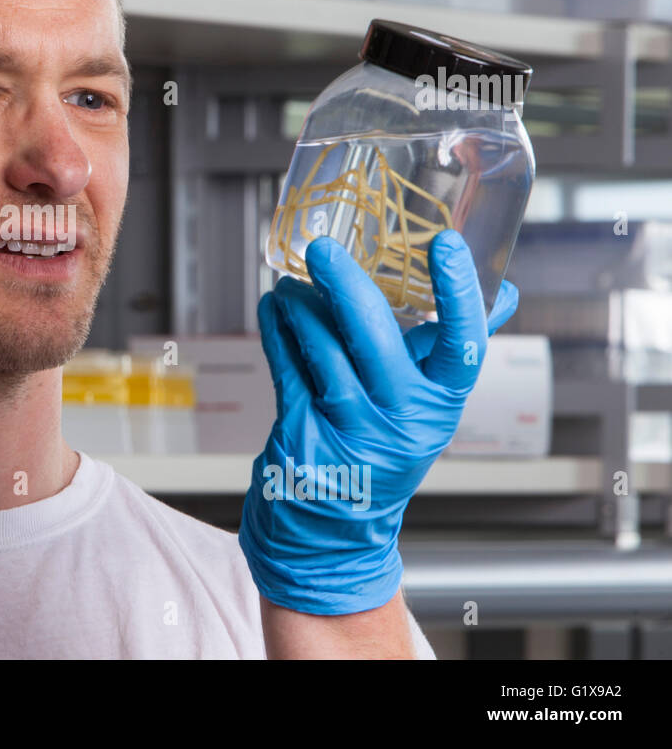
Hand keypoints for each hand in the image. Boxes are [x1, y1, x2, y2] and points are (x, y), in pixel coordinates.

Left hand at [238, 230, 517, 614]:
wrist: (335, 532)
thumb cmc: (386, 447)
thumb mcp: (429, 406)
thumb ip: (453, 348)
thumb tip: (503, 290)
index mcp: (440, 405)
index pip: (464, 346)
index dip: (458, 294)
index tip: (447, 245)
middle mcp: (399, 420)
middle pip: (375, 340)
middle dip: (345, 286)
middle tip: (323, 250)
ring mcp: (348, 430)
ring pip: (321, 350)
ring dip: (300, 306)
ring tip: (291, 282)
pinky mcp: (300, 435)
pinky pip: (286, 369)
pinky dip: (277, 331)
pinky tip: (273, 309)